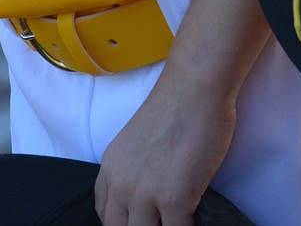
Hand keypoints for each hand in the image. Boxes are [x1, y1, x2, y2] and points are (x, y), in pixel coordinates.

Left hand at [95, 66, 236, 225]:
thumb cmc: (174, 108)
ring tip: (177, 219)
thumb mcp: (137, 143)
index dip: (124, 222)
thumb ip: (134, 172)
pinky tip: (195, 217)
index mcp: (110, 167)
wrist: (194, 88)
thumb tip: (146, 202)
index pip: (105, 214)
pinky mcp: (173, 200)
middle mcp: (121, 183)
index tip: (140, 220)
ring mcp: (145, 193)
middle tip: (161, 220)